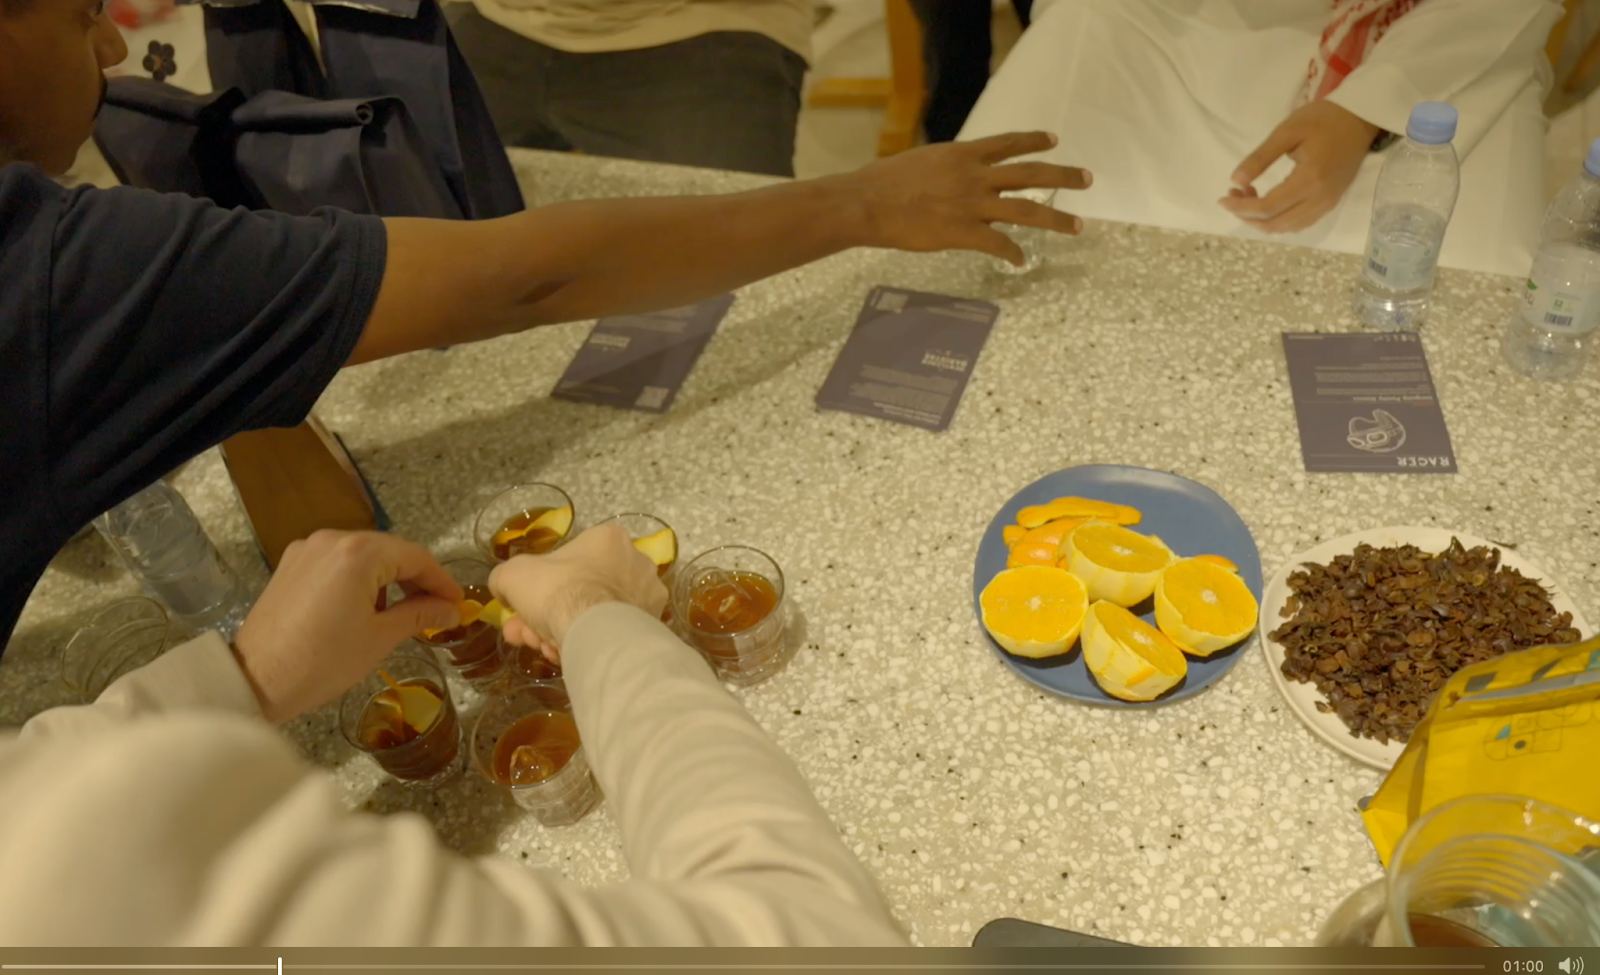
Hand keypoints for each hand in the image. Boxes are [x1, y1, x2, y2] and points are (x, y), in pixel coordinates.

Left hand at [232, 531, 462, 724]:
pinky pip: (337, 563)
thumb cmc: (323, 661)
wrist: (255, 680)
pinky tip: (364, 607)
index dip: (441, 580)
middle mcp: (332, 539)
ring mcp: (307, 550)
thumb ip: (420, 615)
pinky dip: (358, 578)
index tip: (458, 604)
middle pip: (389, 550)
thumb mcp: (380, 638)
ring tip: (401, 611)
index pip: (415, 556)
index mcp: (358, 553)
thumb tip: (453, 609)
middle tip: (436, 609)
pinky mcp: (291, 565)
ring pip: (363, 555)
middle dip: (415, 578)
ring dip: (387, 578)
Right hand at [490, 524, 667, 665]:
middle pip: (580, 592)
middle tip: (525, 634)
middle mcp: (636, 562)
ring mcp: (647, 596)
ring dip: (562, 633)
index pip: (569, 561)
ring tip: (544, 650)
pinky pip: (609, 634)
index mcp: (608, 539)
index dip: (539, 587)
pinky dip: (587, 644)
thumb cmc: (557, 591)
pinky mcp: (651, 627)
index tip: (522, 607)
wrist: (594, 633)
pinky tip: (566, 656)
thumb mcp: (513, 575)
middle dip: (546, 616)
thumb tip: (504, 589)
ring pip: (594, 616)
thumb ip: (505, 577)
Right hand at [837, 131, 1091, 265]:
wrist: (868, 203)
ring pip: (1025, 210)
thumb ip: (946, 166)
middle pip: (1029, 174)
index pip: (1008, 143)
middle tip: (1087, 179)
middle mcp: (975, 176)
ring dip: (1055, 219)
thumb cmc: (884, 181)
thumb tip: (952, 170)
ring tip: (1077, 226)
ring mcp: (972, 205)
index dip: (1034, 141)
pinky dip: (1013, 253)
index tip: (1054, 140)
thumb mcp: (922, 161)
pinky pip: (998, 244)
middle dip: (1062, 176)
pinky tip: (1021, 260)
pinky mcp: (963, 233)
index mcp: (963, 154)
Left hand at [1220, 101, 1380, 233]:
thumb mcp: (1287, 132)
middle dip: (1247, 216)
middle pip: (1275, 224)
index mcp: (1309, 180)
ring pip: (1287, 228)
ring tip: (1247, 197)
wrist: (1359, 119)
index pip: (1267, 207)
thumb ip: (1260, 158)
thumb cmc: (1322, 119)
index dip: (1241, 208)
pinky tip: (1267, 204)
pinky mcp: (1331, 203)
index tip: (1222, 198)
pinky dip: (1278, 220)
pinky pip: (1300, 223)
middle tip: (1233, 196)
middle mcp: (1320, 199)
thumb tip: (1235, 181)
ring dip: (1262, 220)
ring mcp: (1328, 204)